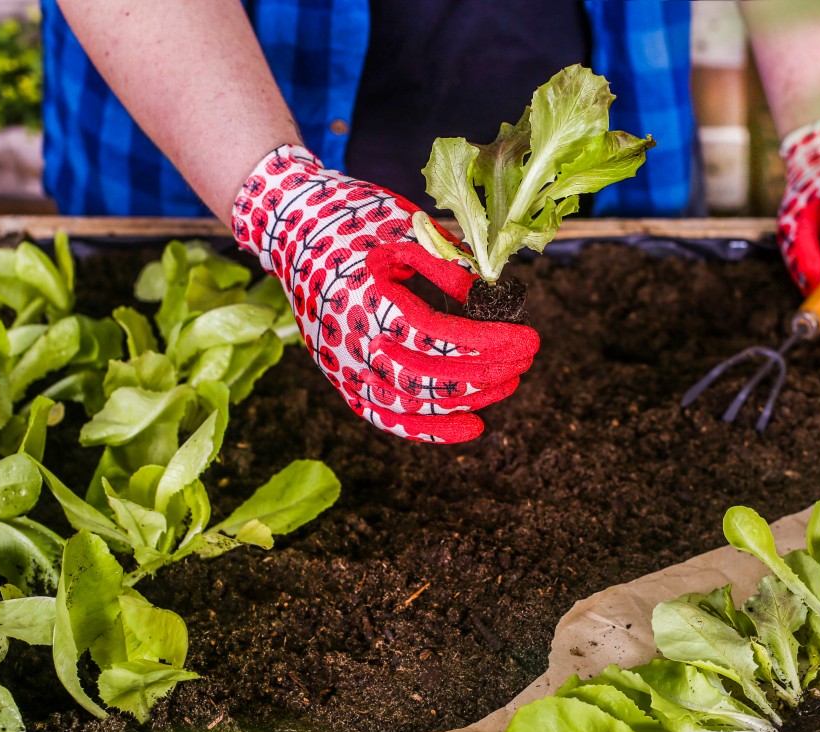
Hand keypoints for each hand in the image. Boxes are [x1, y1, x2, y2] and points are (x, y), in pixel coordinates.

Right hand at [232, 145, 538, 442]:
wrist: (291, 224)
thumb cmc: (353, 216)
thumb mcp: (407, 229)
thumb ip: (450, 269)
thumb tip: (494, 304)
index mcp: (365, 300)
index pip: (438, 338)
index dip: (488, 345)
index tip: (528, 339)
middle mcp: (348, 342)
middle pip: (428, 379)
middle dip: (487, 373)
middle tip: (526, 357)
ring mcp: (340, 365)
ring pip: (412, 405)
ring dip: (468, 398)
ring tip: (509, 382)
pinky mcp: (339, 376)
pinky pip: (385, 416)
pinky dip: (429, 428)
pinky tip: (472, 425)